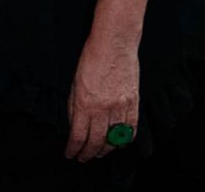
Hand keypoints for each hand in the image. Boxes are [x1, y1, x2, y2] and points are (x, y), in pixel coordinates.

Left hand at [64, 34, 138, 161]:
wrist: (114, 45)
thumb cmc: (91, 60)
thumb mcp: (74, 83)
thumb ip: (74, 107)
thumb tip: (74, 126)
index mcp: (85, 103)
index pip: (78, 136)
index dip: (73, 148)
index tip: (70, 154)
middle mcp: (104, 108)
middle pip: (96, 141)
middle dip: (88, 153)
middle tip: (83, 158)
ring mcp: (121, 107)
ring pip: (114, 139)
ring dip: (106, 150)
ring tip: (99, 153)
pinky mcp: (134, 103)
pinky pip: (131, 129)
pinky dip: (124, 140)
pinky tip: (118, 143)